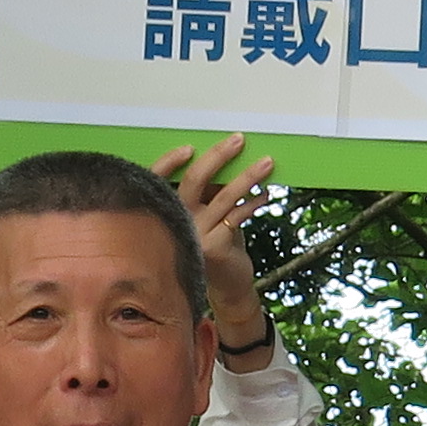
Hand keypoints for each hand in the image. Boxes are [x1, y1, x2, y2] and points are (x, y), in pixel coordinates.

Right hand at [148, 135, 279, 353]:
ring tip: (267, 163)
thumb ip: (210, 191)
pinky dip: (254, 202)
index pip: (158, 179)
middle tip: (239, 140)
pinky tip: (265, 194)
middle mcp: (177, 221)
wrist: (228, 285)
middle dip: (218, 156)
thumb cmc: (218, 241)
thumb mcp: (209, 213)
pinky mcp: (214, 247)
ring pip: (223, 197)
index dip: (170, 161)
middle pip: (194, 181)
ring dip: (248, 176)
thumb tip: (227, 156)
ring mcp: (195, 235)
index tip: (190, 147)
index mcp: (169, 209)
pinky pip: (238, 215)